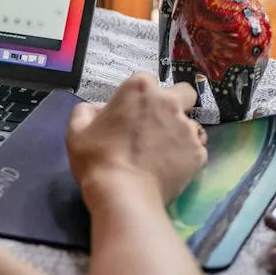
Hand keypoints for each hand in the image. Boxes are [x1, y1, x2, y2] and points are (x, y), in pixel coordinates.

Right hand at [66, 72, 207, 204]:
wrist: (123, 194)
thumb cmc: (97, 159)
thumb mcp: (77, 131)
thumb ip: (86, 111)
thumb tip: (99, 110)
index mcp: (140, 89)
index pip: (146, 80)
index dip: (139, 95)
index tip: (132, 111)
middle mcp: (169, 102)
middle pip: (184, 92)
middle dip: (176, 102)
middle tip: (159, 123)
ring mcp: (187, 128)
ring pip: (191, 124)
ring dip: (180, 133)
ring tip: (164, 153)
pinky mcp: (198, 153)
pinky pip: (195, 149)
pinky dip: (185, 156)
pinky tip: (170, 168)